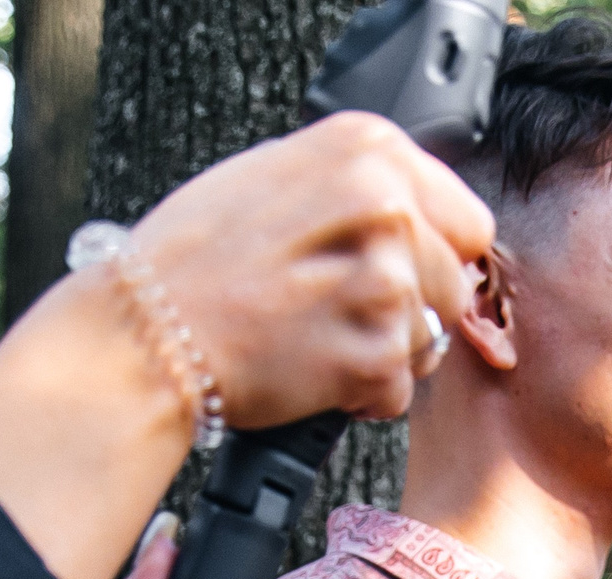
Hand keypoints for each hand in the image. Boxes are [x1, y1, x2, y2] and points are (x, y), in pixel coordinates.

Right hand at [0, 115, 494, 578]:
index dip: (432, 254)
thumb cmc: (199, 260)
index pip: (466, 219)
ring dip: (386, 352)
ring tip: (317, 333)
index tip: (383, 267)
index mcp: (366, 150)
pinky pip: (401, 388)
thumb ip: (363, 186)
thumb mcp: (281, 177)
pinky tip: (311, 367)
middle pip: (456, 284)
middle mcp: (384, 205)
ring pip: (433, 338)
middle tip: (336, 306)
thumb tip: (428, 216)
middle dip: (412, 307)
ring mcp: (382, 281)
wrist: (145, 333)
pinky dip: (362, 394)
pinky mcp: (372, 354)